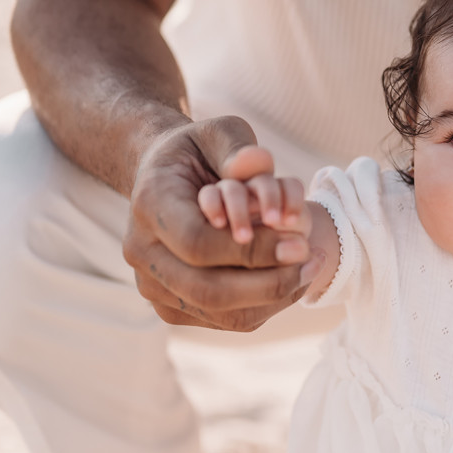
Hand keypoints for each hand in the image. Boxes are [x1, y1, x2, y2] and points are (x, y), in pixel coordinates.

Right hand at [123, 116, 325, 330]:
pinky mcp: (172, 306)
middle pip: (206, 290)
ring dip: (274, 297)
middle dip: (268, 280)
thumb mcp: (217, 132)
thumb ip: (238, 146)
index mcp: (149, 205)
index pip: (197, 244)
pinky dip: (266, 305)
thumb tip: (259, 162)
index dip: (251, 250)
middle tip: (311, 256)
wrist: (166, 176)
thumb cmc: (199, 151)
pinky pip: (224, 320)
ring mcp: (153, 285)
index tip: (299, 240)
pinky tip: (294, 278)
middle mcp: (141, 252)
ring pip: (218, 313)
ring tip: (311, 267)